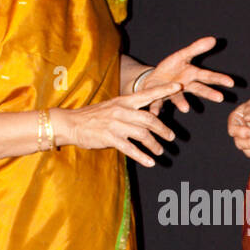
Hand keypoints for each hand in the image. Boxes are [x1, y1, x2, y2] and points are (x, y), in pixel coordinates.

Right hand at [55, 84, 180, 167]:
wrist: (71, 123)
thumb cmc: (93, 117)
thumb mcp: (112, 107)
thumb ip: (128, 110)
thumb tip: (146, 118)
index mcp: (124, 101)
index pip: (147, 93)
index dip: (163, 90)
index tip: (178, 87)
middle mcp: (122, 111)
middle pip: (149, 119)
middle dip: (163, 129)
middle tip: (171, 137)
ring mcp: (116, 124)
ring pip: (143, 135)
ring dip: (154, 145)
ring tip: (160, 152)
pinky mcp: (110, 138)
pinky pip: (131, 149)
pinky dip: (142, 157)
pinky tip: (150, 162)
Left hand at [137, 37, 232, 114]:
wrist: (153, 80)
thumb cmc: (171, 69)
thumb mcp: (183, 55)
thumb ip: (196, 48)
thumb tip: (213, 39)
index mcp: (191, 75)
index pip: (208, 76)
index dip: (219, 79)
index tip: (231, 82)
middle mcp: (184, 86)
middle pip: (198, 89)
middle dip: (209, 93)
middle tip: (220, 98)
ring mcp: (172, 92)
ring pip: (179, 98)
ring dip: (182, 103)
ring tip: (186, 109)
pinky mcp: (158, 96)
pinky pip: (158, 102)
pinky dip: (157, 108)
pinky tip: (156, 112)